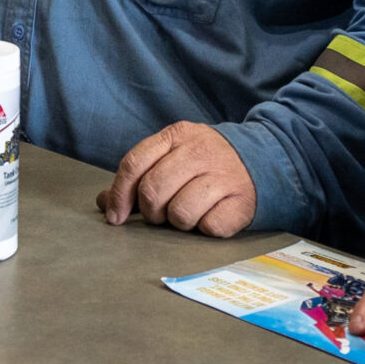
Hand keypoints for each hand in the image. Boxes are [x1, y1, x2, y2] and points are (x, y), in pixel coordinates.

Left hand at [97, 123, 256, 236]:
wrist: (261, 158)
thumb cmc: (205, 163)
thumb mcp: (171, 155)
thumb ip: (138, 175)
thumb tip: (103, 202)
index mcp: (177, 135)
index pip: (134, 164)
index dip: (119, 194)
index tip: (115, 216)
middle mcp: (200, 152)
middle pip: (153, 190)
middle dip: (151, 211)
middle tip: (161, 213)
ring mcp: (223, 176)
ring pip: (180, 213)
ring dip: (179, 221)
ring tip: (189, 212)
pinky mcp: (241, 202)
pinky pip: (209, 227)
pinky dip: (206, 228)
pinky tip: (211, 215)